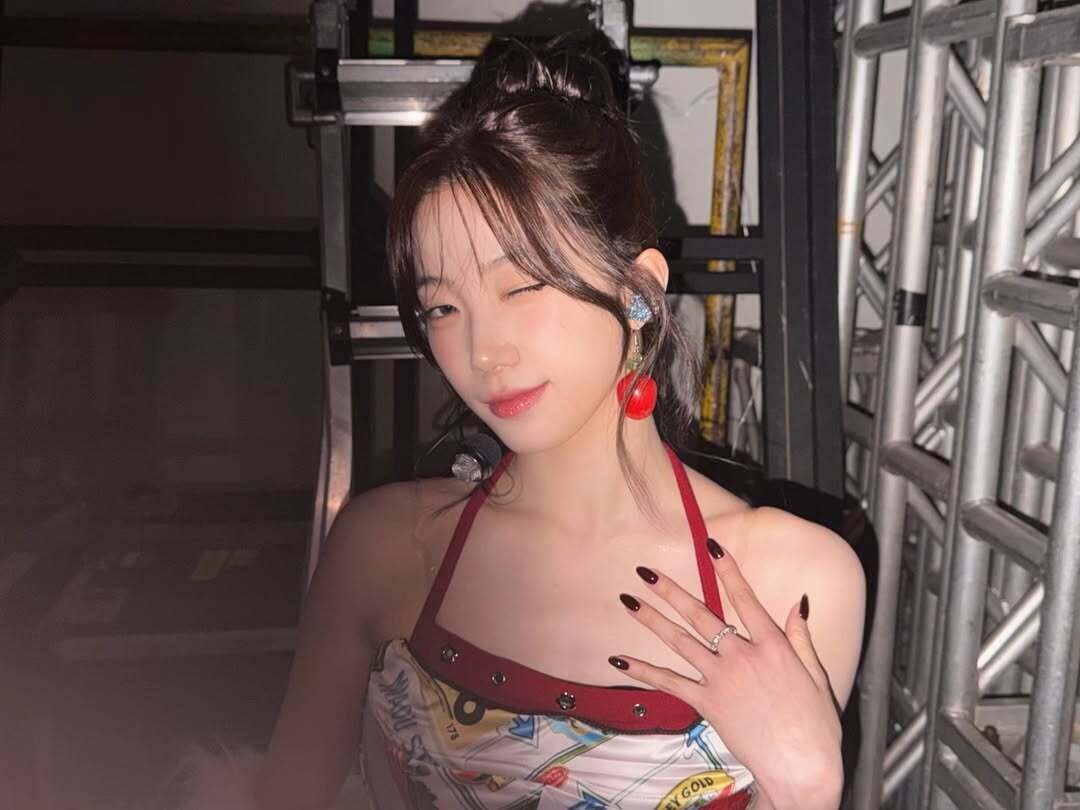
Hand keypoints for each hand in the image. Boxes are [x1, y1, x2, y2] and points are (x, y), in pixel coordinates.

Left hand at [610, 541, 842, 809]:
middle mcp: (743, 656)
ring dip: (650, 620)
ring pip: (679, 642)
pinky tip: (619, 660)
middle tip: (645, 571)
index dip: (728, 570)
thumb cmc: (817, 728)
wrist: (802, 769)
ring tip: (627, 601)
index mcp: (773, 646)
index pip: (745, 599)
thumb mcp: (817, 677)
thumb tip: (797, 602)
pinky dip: (643, 671)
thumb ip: (801, 638)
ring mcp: (722, 679)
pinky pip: (670, 682)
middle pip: (700, 615)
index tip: (711, 546)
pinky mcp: (708, 704)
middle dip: (670, 590)